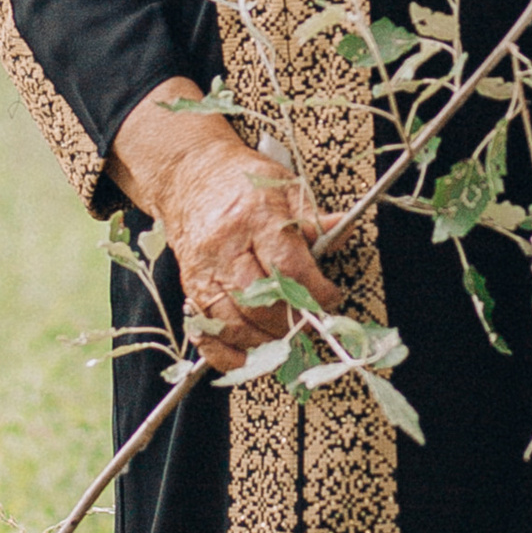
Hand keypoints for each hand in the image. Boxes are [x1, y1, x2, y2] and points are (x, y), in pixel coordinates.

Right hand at [112, 85, 338, 369]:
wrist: (188, 175)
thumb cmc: (240, 180)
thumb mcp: (283, 185)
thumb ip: (312, 217)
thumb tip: (343, 230)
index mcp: (254, 217)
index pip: (289, 267)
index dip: (315, 292)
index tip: (331, 297)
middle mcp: (225, 247)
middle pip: (260, 301)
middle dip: (292, 320)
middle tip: (312, 322)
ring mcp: (203, 270)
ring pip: (233, 322)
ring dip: (265, 340)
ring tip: (287, 336)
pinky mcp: (190, 287)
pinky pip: (205, 332)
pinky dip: (227, 353)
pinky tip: (250, 357)